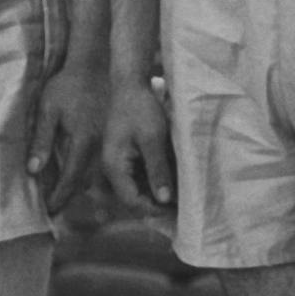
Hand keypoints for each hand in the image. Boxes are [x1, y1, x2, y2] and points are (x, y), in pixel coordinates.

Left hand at [27, 58, 108, 211]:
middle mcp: (98, 146)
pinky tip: (77, 173)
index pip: (70, 178)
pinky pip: (99, 162)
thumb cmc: (67, 86)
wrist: (94, 65)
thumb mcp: (48, 110)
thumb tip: (34, 169)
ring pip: (94, 174)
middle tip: (54, 208)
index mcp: (83, 142)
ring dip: (78, 186)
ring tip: (63, 194)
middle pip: (85, 182)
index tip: (49, 211)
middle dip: (69, 196)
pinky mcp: (109, 136)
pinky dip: (87, 172)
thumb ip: (42, 140)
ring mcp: (106, 141)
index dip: (59, 197)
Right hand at [99, 75, 174, 214]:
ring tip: (181, 195)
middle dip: (157, 204)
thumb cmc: (140, 109)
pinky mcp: (126, 157)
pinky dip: (155, 180)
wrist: (130, 85)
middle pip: (133, 198)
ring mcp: (118, 163)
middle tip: (182, 206)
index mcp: (114, 166)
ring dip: (157, 193)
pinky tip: (173, 179)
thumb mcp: (152, 139)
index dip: (154, 209)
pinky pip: (140, 176)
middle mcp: (112, 169)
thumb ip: (158, 170)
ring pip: (138, 188)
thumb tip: (164, 200)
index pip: (132, 201)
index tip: (177, 209)